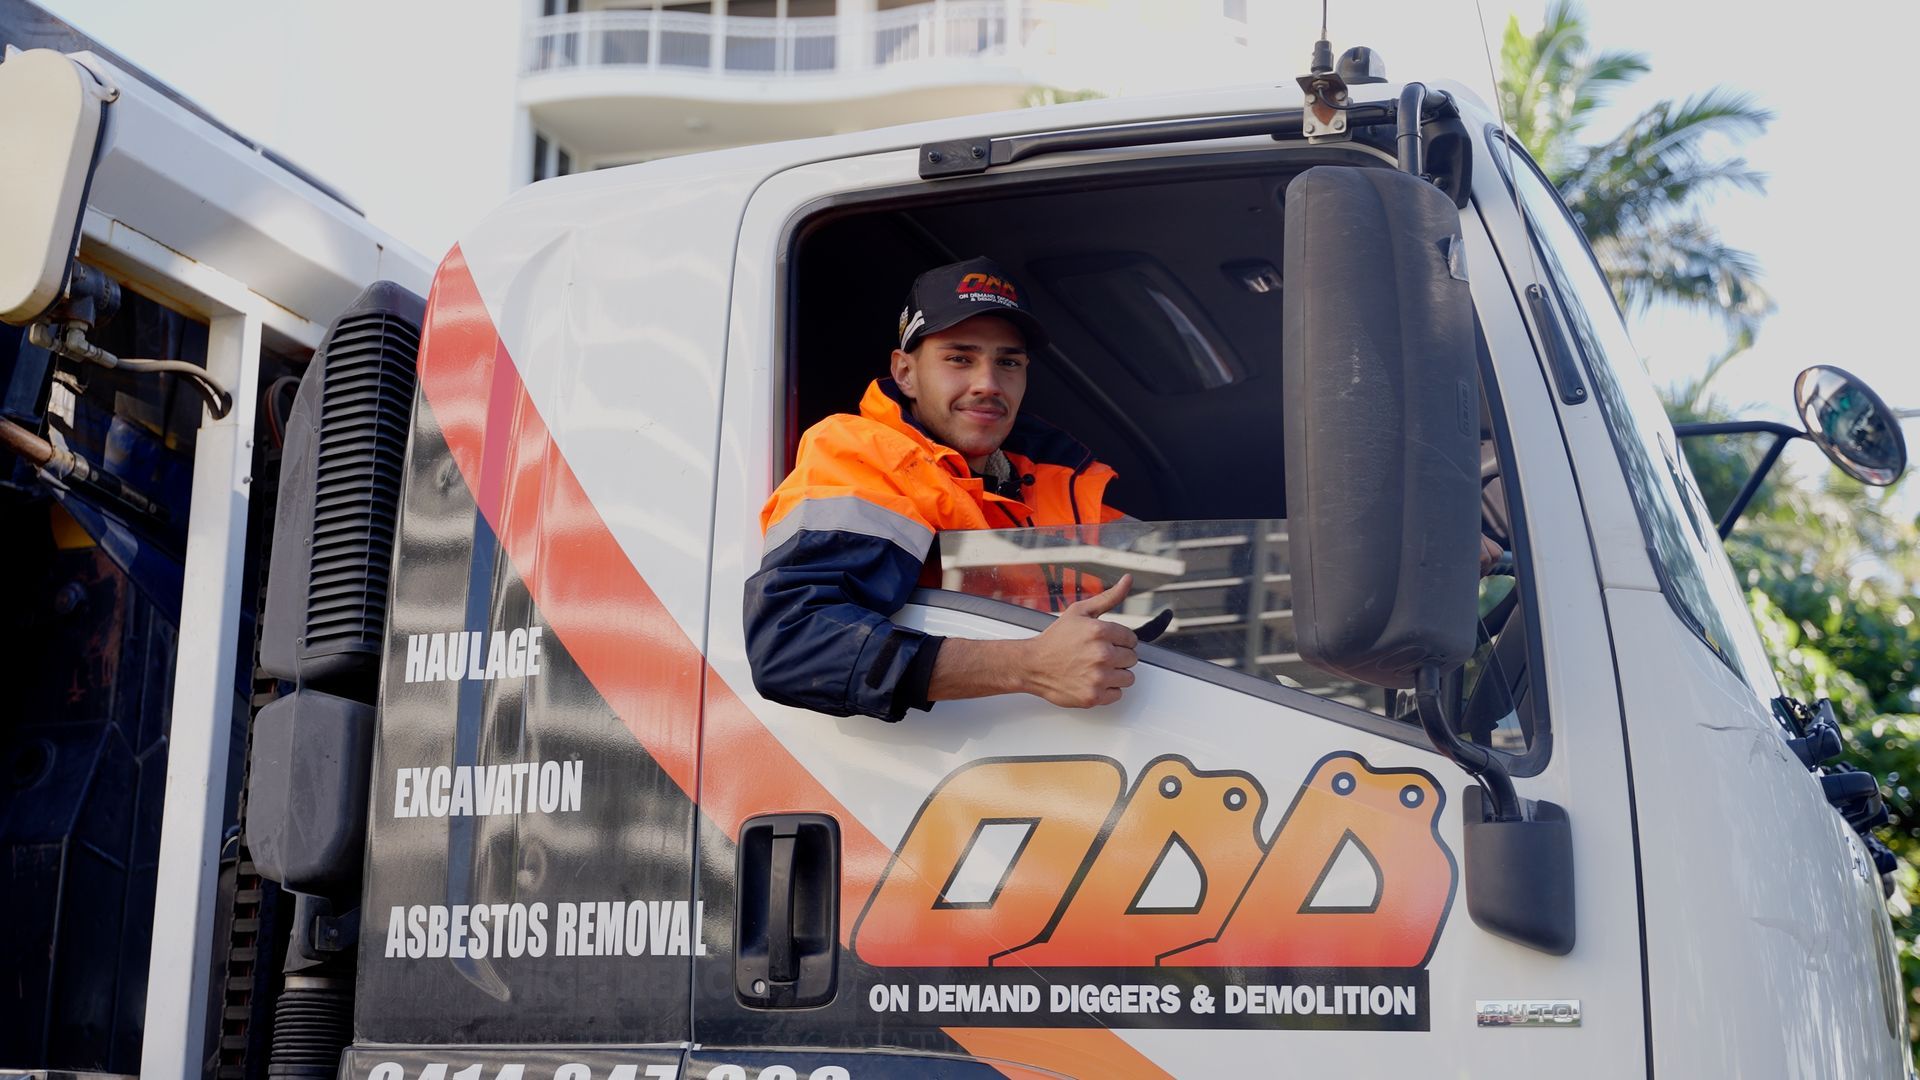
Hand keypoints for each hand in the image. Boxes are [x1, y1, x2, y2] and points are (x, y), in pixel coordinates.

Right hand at [1023, 574, 1138, 707]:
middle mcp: (1102, 654)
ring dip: (1116, 674)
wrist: (1032, 665)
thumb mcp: (1080, 611)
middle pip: (1132, 658)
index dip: (1119, 641)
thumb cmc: (1054, 639)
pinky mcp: (1094, 696)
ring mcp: (1098, 677)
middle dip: (1118, 656)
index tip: (1107, 643)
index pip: (1131, 639)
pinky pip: (1118, 694)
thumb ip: (1108, 597)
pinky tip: (1093, 680)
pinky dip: (1108, 690)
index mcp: (1100, 631)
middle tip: (1098, 656)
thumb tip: (1127, 580)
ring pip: (1128, 678)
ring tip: (1097, 669)